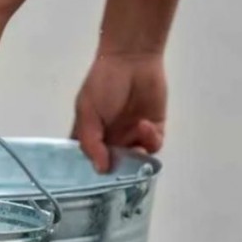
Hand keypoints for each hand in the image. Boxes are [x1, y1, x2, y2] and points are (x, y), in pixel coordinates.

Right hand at [72, 53, 166, 172]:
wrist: (131, 59)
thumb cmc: (103, 83)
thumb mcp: (87, 112)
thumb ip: (91, 142)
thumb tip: (101, 169)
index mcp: (92, 137)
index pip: (90, 163)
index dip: (92, 174)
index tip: (95, 182)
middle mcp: (112, 141)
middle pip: (115, 167)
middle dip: (119, 171)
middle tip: (120, 170)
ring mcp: (133, 137)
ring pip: (136, 162)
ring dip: (136, 159)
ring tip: (135, 148)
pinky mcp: (154, 130)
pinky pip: (153, 146)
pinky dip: (149, 140)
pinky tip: (144, 125)